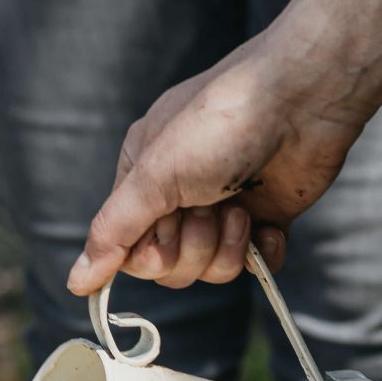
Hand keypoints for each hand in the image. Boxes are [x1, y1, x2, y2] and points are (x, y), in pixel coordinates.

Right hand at [67, 28, 374, 295]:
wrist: (304, 98)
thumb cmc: (222, 122)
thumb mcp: (155, 176)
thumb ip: (113, 232)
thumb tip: (77, 281)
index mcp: (142, 176)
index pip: (129, 249)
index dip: (151, 252)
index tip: (169, 224)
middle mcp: (180, 193)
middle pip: (171, 266)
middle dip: (194, 246)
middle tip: (211, 206)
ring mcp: (225, 205)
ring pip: (213, 270)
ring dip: (228, 246)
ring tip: (242, 208)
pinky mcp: (267, 217)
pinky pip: (255, 264)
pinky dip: (263, 253)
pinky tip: (269, 225)